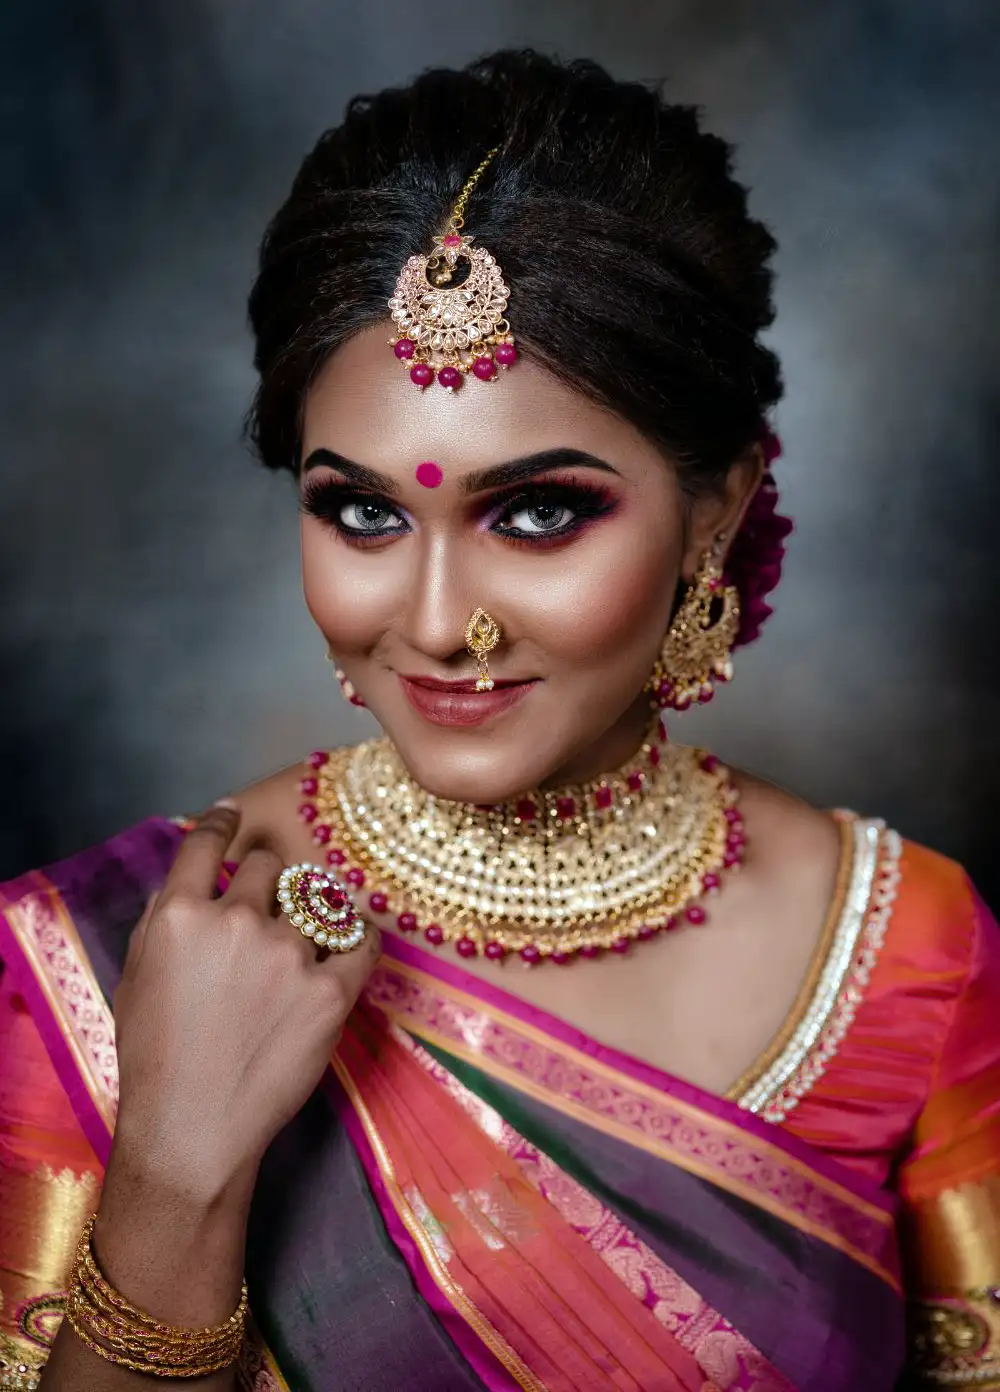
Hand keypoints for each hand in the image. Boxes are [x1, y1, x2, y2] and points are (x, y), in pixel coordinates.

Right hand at [110, 803, 379, 1200]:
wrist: (194, 1128)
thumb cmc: (156, 1060)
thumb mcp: (137, 976)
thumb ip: (164, 919)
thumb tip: (189, 877)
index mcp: (180, 915)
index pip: (207, 841)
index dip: (224, 822)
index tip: (235, 816)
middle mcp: (235, 921)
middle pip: (269, 867)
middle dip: (269, 885)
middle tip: (268, 916)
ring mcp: (288, 955)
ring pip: (316, 902)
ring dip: (312, 917)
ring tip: (305, 946)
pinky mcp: (331, 991)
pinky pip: (361, 941)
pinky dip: (357, 940)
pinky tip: (350, 947)